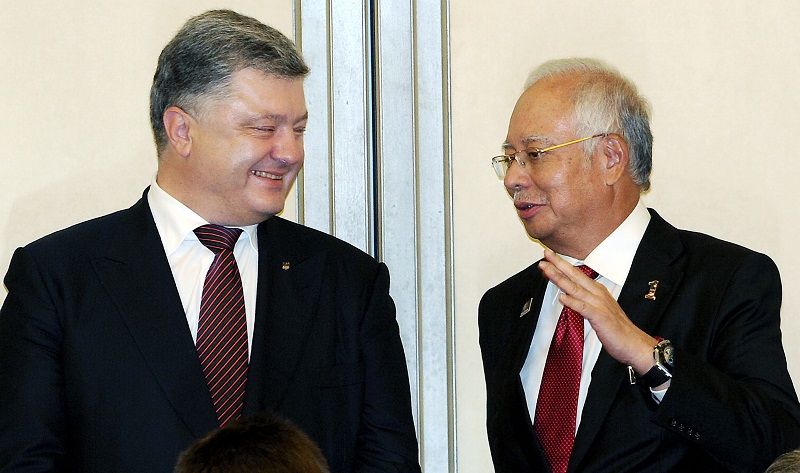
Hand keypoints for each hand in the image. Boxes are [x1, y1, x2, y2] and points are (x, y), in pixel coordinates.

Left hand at [539, 248, 656, 375]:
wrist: (633, 343)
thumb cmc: (616, 328)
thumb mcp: (598, 310)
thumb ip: (583, 301)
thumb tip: (568, 295)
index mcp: (598, 291)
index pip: (577, 275)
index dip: (562, 265)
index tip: (550, 257)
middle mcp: (598, 294)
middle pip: (575, 276)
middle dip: (558, 264)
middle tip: (546, 254)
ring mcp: (599, 304)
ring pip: (575, 288)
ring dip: (560, 278)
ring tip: (547, 270)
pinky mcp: (600, 317)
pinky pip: (583, 308)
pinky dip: (572, 302)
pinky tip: (562, 297)